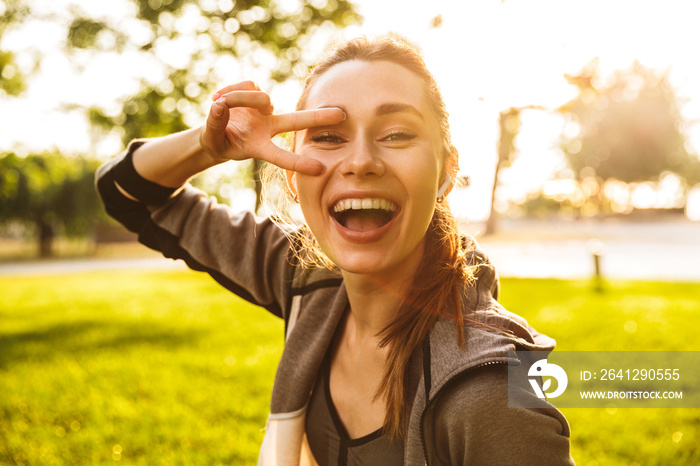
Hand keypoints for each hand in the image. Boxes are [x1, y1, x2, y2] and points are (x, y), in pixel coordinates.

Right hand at [200, 81, 344, 174]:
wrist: (214, 130)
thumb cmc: (215, 141)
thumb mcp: (211, 139)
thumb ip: (214, 125)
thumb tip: (220, 106)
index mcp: (259, 146)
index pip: (281, 156)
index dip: (298, 162)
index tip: (321, 169)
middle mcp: (268, 127)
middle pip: (296, 122)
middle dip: (318, 118)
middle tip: (342, 114)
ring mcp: (264, 110)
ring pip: (260, 97)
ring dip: (238, 98)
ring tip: (218, 103)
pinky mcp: (256, 92)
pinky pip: (248, 85)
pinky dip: (231, 89)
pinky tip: (219, 97)